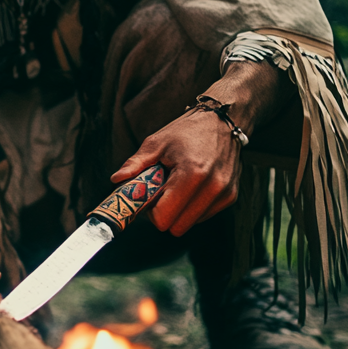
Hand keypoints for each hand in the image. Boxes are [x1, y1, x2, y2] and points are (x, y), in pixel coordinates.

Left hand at [109, 59, 288, 236]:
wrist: (222, 120)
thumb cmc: (186, 130)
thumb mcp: (156, 143)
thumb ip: (135, 164)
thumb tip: (116, 180)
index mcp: (191, 173)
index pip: (165, 218)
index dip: (151, 212)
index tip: (150, 197)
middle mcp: (212, 187)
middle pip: (177, 227)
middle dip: (165, 214)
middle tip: (162, 193)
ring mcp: (224, 193)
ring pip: (191, 224)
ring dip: (180, 212)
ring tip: (178, 186)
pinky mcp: (231, 196)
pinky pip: (203, 217)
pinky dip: (193, 208)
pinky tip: (192, 187)